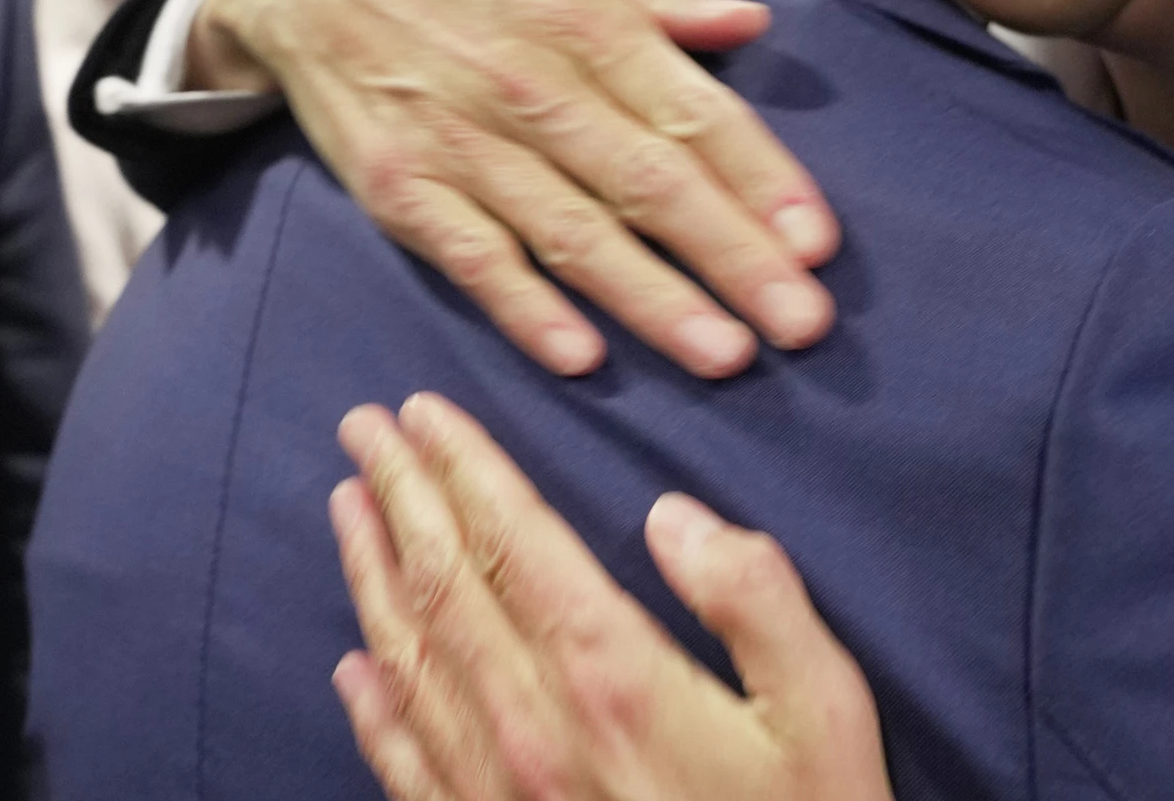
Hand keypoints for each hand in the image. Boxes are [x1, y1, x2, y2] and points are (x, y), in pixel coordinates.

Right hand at [192, 0, 840, 378]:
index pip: (693, 112)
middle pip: (648, 183)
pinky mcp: (403, 192)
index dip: (760, 179)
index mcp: (590, 25)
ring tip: (724, 354)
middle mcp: (534, 88)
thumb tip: (752, 24)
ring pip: (572, 233)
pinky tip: (581, 356)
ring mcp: (466, 146)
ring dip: (651, 299)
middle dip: (732, 257)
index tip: (819, 243)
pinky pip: (473, 259)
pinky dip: (524, 308)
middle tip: (803, 323)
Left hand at [329, 394, 893, 800]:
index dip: (465, 469)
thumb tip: (674, 516)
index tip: (423, 410)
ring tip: (346, 508)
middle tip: (361, 427)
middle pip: (447, 589)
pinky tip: (354, 666)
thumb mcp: (826, 711)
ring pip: (410, 664)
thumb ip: (754, 600)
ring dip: (372, 577)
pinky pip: (407, 768)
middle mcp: (535, 733)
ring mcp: (501, 800)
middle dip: (401, 497)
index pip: (516, 546)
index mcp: (614, 680)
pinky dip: (373, 706)